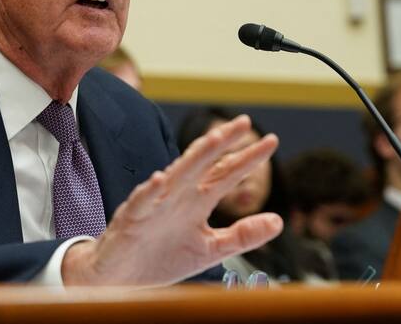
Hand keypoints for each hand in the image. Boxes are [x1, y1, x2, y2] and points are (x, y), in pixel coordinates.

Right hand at [62, 115, 281, 285]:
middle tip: (245, 122)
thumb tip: (279, 221)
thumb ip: (242, 235)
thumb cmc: (163, 257)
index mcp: (196, 201)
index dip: (248, 158)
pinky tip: (160, 180)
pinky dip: (150, 191)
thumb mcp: (210, 249)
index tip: (271, 142)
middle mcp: (178, 196)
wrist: (121, 277)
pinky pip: (141, 202)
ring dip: (193, 158)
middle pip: (203, 164)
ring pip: (176, 175)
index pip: (226, 173)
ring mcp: (154, 205)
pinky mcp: (132, 219)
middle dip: (223, 143)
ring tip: (212, 140)